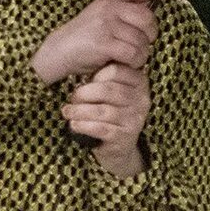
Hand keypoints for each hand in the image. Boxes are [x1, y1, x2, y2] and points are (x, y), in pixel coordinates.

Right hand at [31, 0, 187, 83]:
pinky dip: (134, 63)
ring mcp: (107, 23)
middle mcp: (110, 6)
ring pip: (143, 41)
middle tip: (135, 45)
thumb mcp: (104, 15)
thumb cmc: (85, 37)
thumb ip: (126, 11)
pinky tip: (122, 63)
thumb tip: (153, 10)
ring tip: (125, 57)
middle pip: (149, 21)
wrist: (58, 51)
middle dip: (148, 37)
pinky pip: (134, 54)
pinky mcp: (104, 42)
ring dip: (140, 55)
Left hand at [62, 62, 149, 176]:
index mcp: (139, 82)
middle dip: (84, 94)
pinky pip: (101, 129)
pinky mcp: (126, 138)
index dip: (95, 75)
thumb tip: (80, 65)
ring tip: (68, 112)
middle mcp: (142, 100)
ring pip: (103, 111)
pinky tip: (74, 124)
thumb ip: (102, 77)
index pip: (116, 70)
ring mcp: (136, 120)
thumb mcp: (109, 90)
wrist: (118, 145)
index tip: (85, 83)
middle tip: (72, 99)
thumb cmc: (109, 111)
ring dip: (79, 111)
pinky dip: (84, 125)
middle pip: (107, 90)